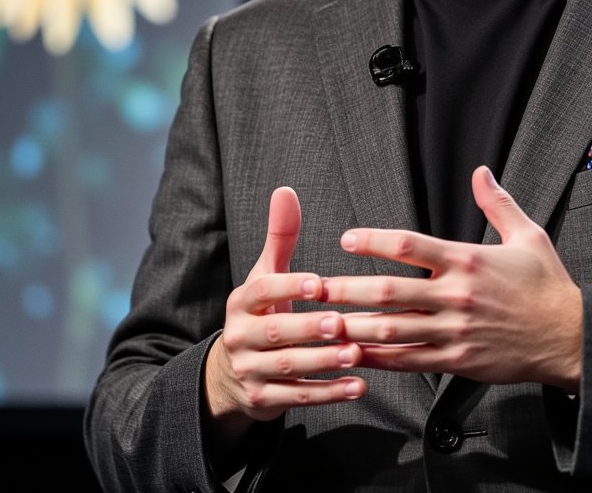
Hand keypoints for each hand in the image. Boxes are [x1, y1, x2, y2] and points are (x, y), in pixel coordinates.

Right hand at [203, 187, 364, 457]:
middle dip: (309, 328)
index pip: (262, 291)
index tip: (319, 284)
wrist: (232, 373)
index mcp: (241, 303)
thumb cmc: (263, 311)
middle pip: (275, 333)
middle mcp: (240, 338)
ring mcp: (250, 372)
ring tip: (357, 354)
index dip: (289, 287)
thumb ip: (280, 236)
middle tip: (342, 323)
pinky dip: (329, 393)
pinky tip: (359, 385)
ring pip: (288, 368)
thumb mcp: (266, 274)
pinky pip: (298, 398)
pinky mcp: (263, 401)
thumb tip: (286, 190)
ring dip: (323, 362)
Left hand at [320, 166, 582, 389]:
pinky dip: (379, 359)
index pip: (410, 245)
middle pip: (389, 291)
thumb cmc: (547, 285)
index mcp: (468, 260)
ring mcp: (454, 331)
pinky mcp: (457, 362)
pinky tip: (355, 356)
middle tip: (314, 287)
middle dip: (347, 289)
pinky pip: (409, 361)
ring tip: (322, 323)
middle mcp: (456, 295)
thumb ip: (497, 203)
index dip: (373, 241)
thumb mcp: (528, 234)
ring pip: (392, 329)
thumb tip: (480, 171)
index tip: (346, 239)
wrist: (569, 336)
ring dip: (354, 326)